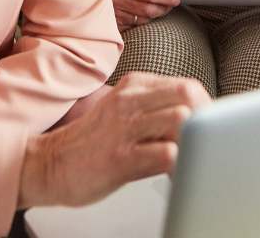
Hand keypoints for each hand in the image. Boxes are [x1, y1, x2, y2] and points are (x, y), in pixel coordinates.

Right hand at [17, 72, 209, 207]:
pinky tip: (176, 174)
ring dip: (195, 141)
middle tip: (206, 142)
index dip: (206, 108)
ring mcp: (125, 129)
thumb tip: (198, 115)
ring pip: (181, 120)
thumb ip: (155, 106)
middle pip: (189, 96)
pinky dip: (180, 165)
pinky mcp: (120, 158)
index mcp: (133, 85)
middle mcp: (130, 101)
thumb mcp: (123, 108)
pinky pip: (166, 155)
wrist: (50, 164)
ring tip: (192, 158)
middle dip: (206, 120)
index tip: (209, 128)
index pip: (187, 86)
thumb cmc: (92, 141)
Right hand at [112, 0, 180, 30]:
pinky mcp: (115, 28)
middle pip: (148, 10)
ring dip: (156, 15)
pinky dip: (145, 21)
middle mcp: (116, 1)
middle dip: (164, 7)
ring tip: (162, 8)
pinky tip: (148, 15)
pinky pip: (137, 27)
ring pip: (144, 20)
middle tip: (172, 3)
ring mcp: (115, 16)